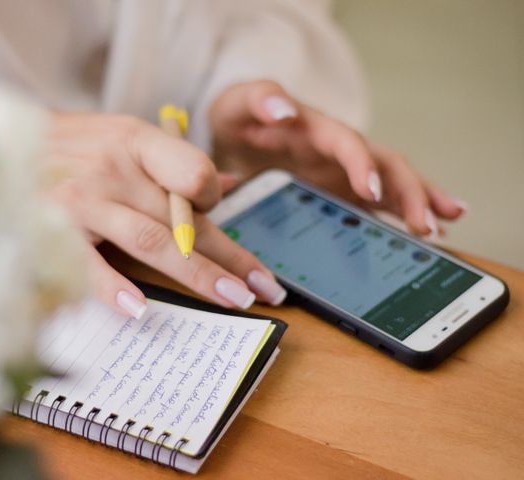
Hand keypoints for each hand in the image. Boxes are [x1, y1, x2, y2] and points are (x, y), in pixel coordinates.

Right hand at [41, 113, 285, 316]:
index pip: (194, 170)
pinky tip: (140, 311)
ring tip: (233, 299)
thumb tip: (233, 181)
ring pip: (152, 240)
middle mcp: (114, 168)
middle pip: (185, 218)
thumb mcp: (122, 138)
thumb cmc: (70, 147)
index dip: (214, 196)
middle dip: (232, 256)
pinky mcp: (53, 229)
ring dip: (197, 274)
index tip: (221, 216)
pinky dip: (114, 288)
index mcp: (136, 142)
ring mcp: (83, 199)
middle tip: (266, 289)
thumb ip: (173, 161)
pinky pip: (88, 262)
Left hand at [209, 81, 466, 235]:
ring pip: (392, 187)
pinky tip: (420, 241)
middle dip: (410, 193)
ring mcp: (343, 175)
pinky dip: (398, 223)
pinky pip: (375, 208)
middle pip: (386, 166)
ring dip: (418, 206)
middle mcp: (338, 153)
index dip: (362, 164)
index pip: (347, 143)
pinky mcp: (340, 193)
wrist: (233, 137)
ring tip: (441, 232)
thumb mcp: (237, 105)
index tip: (371, 190)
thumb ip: (258, 101)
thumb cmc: (237, 118)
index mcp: (316, 130)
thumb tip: (283, 110)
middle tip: (427, 224)